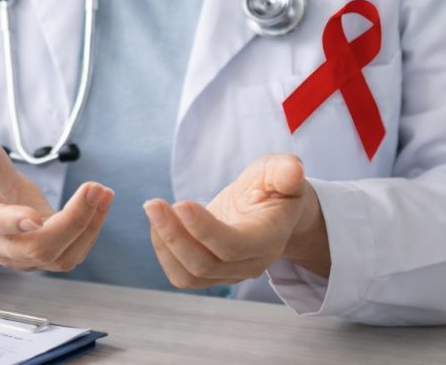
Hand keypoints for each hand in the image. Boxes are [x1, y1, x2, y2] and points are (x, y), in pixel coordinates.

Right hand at [0, 111, 113, 271]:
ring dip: (88, 227)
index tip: (35, 217)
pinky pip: (71, 252)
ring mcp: (20, 254)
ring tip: (104, 193)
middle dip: (71, 222)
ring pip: (59, 256)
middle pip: (36, 248)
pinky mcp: (43, 254)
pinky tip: (101, 201)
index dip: (11, 222)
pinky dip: (91, 229)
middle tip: (96, 188)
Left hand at [143, 154, 329, 289]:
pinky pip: (182, 276)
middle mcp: (251, 262)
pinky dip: (164, 253)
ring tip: (154, 210)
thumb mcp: (281, 172)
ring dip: (165, 245)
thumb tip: (293, 169)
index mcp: (269, 237)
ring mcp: (231, 273)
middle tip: (152, 204)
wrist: (272, 211)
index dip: (205, 230)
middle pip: (207, 264)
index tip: (180, 203)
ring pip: (190, 275)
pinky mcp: (211, 274)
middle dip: (174, 235)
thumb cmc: (275, 187)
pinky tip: (159, 225)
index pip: (234, 245)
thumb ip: (284, 171)